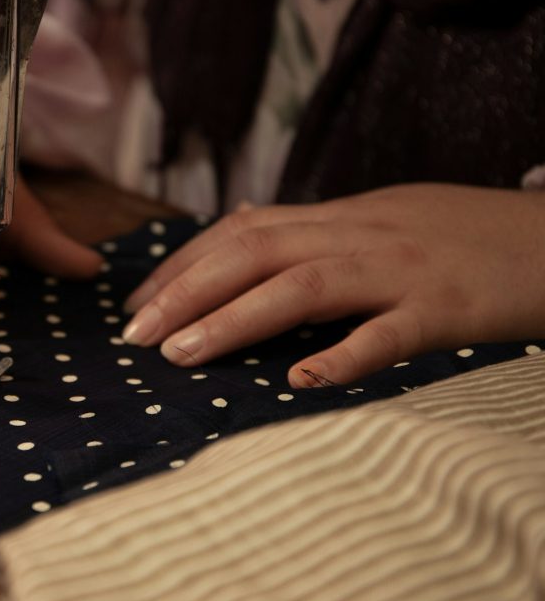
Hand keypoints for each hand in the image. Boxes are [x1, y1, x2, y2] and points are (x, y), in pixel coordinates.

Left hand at [122, 184, 544, 386]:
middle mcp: (360, 234)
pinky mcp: (447, 308)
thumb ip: (318, 233)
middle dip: (184, 291)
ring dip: (233, 319)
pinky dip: (341, 357)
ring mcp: (402, 270)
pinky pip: (389, 334)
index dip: (182, 265)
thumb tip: (247, 235)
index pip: (242, 230)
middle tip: (134, 336)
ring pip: (302, 287)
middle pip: (254, 252)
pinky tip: (299, 383)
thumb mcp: (383, 220)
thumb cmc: (466, 237)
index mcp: (342, 217)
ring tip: (180, 354)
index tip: (138, 302)